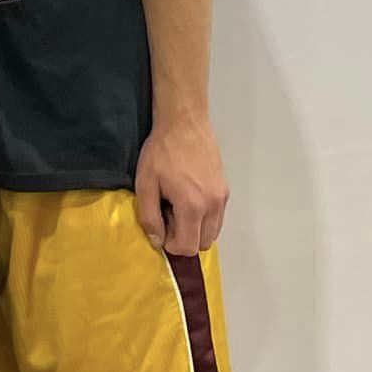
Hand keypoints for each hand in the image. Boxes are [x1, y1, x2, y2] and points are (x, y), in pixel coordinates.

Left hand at [135, 113, 229, 254]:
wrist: (184, 125)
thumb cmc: (161, 152)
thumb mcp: (146, 184)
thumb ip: (150, 217)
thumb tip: (157, 242)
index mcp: (192, 206)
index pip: (188, 247)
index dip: (170, 244)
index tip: (159, 226)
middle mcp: (213, 206)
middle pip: (203, 244)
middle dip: (184, 238)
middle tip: (167, 216)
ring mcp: (222, 198)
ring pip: (213, 232)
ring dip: (195, 229)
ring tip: (176, 207)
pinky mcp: (225, 191)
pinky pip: (217, 218)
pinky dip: (204, 219)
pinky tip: (187, 199)